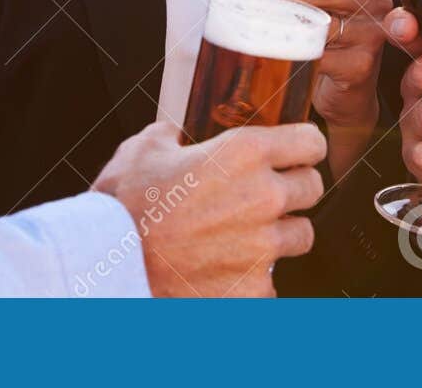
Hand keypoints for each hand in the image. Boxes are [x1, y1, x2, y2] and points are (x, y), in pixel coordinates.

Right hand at [92, 120, 325, 296]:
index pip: (311, 141)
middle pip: (313, 188)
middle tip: (267, 195)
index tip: (297, 153)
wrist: (108, 268)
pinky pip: (273, 280)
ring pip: (301, 236)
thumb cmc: (122, 208)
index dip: (304, 146)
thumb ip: (172, 134)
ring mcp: (263, 247)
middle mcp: (263, 197)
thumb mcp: (144, 149)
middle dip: (294, 190)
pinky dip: (255, 277)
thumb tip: (177, 133)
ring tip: (246, 235)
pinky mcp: (254, 289)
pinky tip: (227, 269)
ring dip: (280, 234)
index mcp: (245, 153)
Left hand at [265, 0, 390, 136]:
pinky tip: (282, 50)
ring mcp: (373, 35)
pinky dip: (298, 52)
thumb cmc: (335, 39)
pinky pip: (322, 54)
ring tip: (267, 26)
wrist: (350, 88)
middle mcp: (378, 5)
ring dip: (291, 26)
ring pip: (325, 25)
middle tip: (264, 4)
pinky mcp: (362, 64)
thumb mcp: (316, 3)